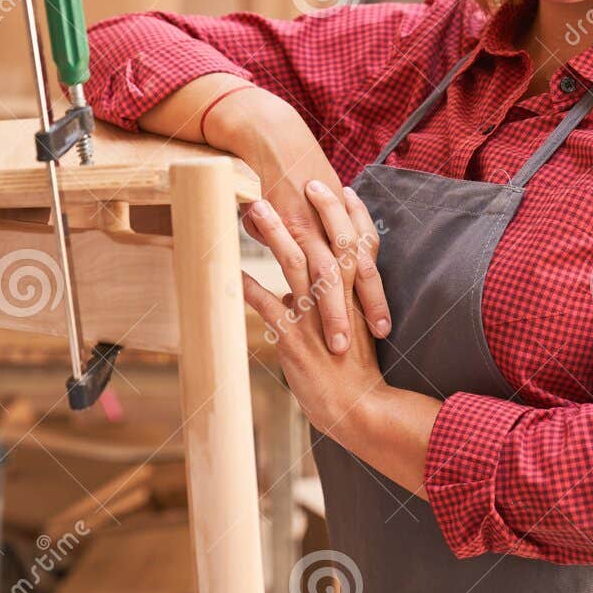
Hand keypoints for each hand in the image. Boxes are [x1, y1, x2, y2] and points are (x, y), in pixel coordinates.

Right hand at [205, 87, 391, 352]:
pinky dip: (295, 289)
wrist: (274, 134)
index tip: (385, 321)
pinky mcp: (285, 224)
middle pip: (358, 270)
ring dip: (335, 311)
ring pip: (329, 275)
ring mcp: (309, 225)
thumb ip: (310, 223)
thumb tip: (303, 246)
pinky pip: (295, 263)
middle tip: (380, 335)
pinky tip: (294, 317)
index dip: (376, 289)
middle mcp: (331, 223)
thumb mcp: (308, 196)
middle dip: (370, 305)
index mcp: (340, 218)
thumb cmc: (289, 166)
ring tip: (337, 344)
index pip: (367, 258)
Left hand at [240, 197, 387, 440]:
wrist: (361, 411)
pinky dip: (249, 287)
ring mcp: (317, 319)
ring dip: (275, 236)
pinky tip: (231, 271)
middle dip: (320, 212)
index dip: (353, 216)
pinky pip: (268, 307)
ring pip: (297, 267)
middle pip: (333, 246)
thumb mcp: (346, 334)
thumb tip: (285, 296)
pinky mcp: (296, 341)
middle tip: (305, 182)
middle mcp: (341, 303)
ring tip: (255, 210)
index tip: (343, 188)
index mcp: (357, 298)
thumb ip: (322, 310)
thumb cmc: (352, 376)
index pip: (362, 247)